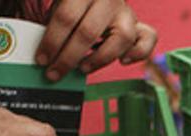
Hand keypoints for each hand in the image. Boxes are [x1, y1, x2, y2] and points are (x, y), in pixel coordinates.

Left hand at [36, 0, 156, 81]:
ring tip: (83, 68)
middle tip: (54, 73)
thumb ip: (54, 22)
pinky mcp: (138, 24)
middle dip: (68, 57)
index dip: (52, 41)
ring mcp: (126, 11)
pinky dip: (138, 53)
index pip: (66, 18)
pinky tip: (122, 60)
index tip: (42, 59)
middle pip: (88, 32)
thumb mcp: (61, 3)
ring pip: (122, 39)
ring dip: (99, 59)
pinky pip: (148, 39)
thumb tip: (44, 53)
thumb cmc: (75, 1)